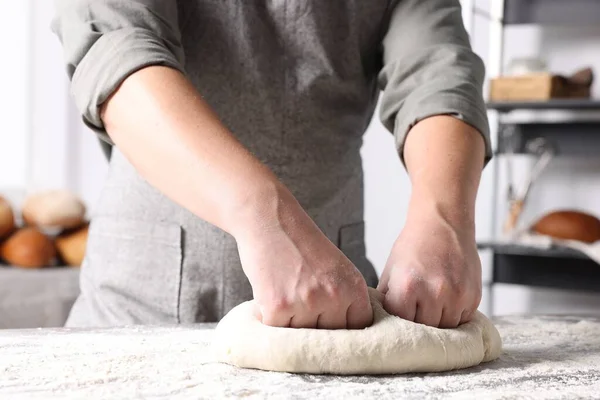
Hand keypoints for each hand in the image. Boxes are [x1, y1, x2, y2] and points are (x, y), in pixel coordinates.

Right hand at [234, 185, 372, 329]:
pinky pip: (277, 331)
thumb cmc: (299, 243)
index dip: (342, 329)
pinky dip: (269, 319)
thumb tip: (346, 333)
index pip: (357, 328)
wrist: (270, 219)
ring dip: (290, 324)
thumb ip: (345, 297)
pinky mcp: (278, 307)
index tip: (329, 324)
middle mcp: (334, 296)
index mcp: (353, 287)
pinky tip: (268, 299)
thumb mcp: (336, 267)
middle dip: (315, 327)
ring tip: (284, 297)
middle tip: (299, 308)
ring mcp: (306, 302)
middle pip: (329, 337)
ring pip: (302, 337)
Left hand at [377, 203, 481, 327]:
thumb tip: (382, 323)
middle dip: (418, 324)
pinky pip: (462, 320)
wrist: (443, 224)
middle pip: (424, 330)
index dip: (398, 322)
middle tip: (415, 312)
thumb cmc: (413, 247)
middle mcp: (434, 293)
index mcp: (408, 287)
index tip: (398, 317)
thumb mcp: (391, 271)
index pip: (401, 323)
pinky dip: (453, 316)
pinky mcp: (473, 296)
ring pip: (446, 330)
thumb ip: (386, 299)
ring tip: (430, 306)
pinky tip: (445, 301)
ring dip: (437, 323)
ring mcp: (456, 296)